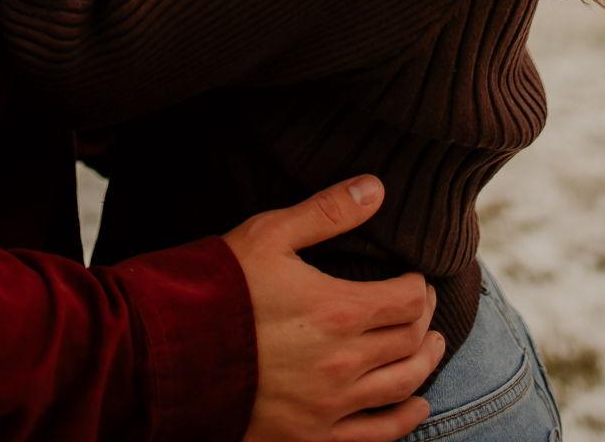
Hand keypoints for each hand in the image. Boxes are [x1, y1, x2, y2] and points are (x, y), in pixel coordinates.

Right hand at [225, 176, 440, 441]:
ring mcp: (330, 406)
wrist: (171, 351)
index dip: (420, 286)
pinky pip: (376, 435)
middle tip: (425, 305)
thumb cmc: (221, 286)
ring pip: (402, 386)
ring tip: (433, 347)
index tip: (417, 277)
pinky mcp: (311, 436)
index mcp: (338, 310)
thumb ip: (327, 211)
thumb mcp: (270, 233)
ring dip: (425, 365)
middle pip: (410, 341)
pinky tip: (417, 408)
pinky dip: (404, 420)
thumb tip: (375, 188)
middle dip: (425, 319)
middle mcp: (344, 362)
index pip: (408, 300)